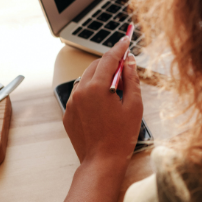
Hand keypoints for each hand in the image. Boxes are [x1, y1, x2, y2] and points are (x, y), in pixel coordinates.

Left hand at [61, 34, 144, 165]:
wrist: (102, 162)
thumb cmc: (121, 136)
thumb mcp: (134, 106)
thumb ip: (131, 80)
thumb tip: (129, 61)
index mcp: (97, 87)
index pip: (109, 58)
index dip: (119, 48)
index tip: (126, 39)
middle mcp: (80, 91)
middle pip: (95, 66)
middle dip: (110, 63)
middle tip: (125, 68)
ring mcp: (72, 103)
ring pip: (86, 80)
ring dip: (100, 78)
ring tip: (116, 90)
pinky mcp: (68, 113)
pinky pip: (80, 95)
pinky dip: (91, 92)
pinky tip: (103, 104)